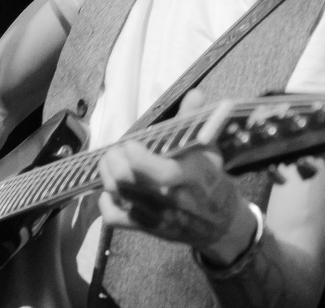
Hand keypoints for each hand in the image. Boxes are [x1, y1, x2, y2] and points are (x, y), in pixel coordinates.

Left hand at [97, 91, 256, 263]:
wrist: (219, 222)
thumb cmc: (211, 179)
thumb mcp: (209, 149)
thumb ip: (196, 121)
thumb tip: (194, 94)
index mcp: (190, 177)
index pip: (159, 172)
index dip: (136, 155)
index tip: (132, 142)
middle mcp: (170, 199)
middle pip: (125, 181)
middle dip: (115, 159)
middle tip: (118, 149)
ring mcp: (154, 216)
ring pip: (116, 194)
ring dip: (106, 173)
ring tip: (112, 161)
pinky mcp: (143, 228)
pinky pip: (112, 216)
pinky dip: (105, 200)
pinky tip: (114, 189)